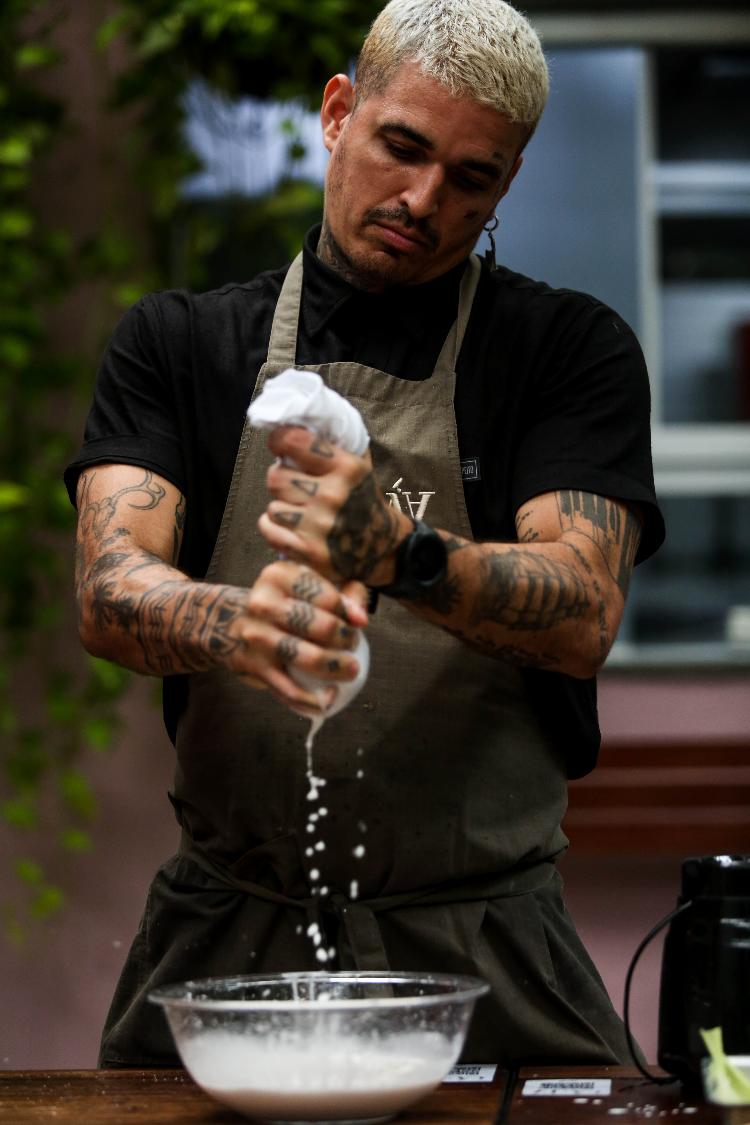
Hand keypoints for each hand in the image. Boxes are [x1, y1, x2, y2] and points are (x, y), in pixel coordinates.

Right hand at [233, 559, 367, 714]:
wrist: (228, 623)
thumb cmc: (282, 603)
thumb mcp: (304, 586)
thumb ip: (341, 592)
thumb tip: (361, 619)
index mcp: (279, 576)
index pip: (327, 597)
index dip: (350, 613)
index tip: (359, 623)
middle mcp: (264, 604)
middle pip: (319, 626)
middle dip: (345, 639)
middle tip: (352, 644)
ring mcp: (257, 637)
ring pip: (307, 658)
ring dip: (335, 667)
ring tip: (351, 670)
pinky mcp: (253, 667)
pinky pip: (289, 689)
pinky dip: (314, 700)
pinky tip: (329, 698)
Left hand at [258, 426, 408, 585]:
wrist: (382, 546)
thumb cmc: (362, 499)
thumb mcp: (358, 465)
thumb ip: (330, 444)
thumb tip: (293, 422)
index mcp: (346, 468)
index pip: (295, 442)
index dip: (279, 440)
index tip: (278, 444)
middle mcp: (333, 495)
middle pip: (275, 477)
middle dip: (281, 480)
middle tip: (292, 485)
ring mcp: (320, 526)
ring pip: (273, 507)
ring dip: (281, 508)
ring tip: (297, 512)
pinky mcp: (309, 551)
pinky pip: (269, 529)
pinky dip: (274, 529)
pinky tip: (290, 529)